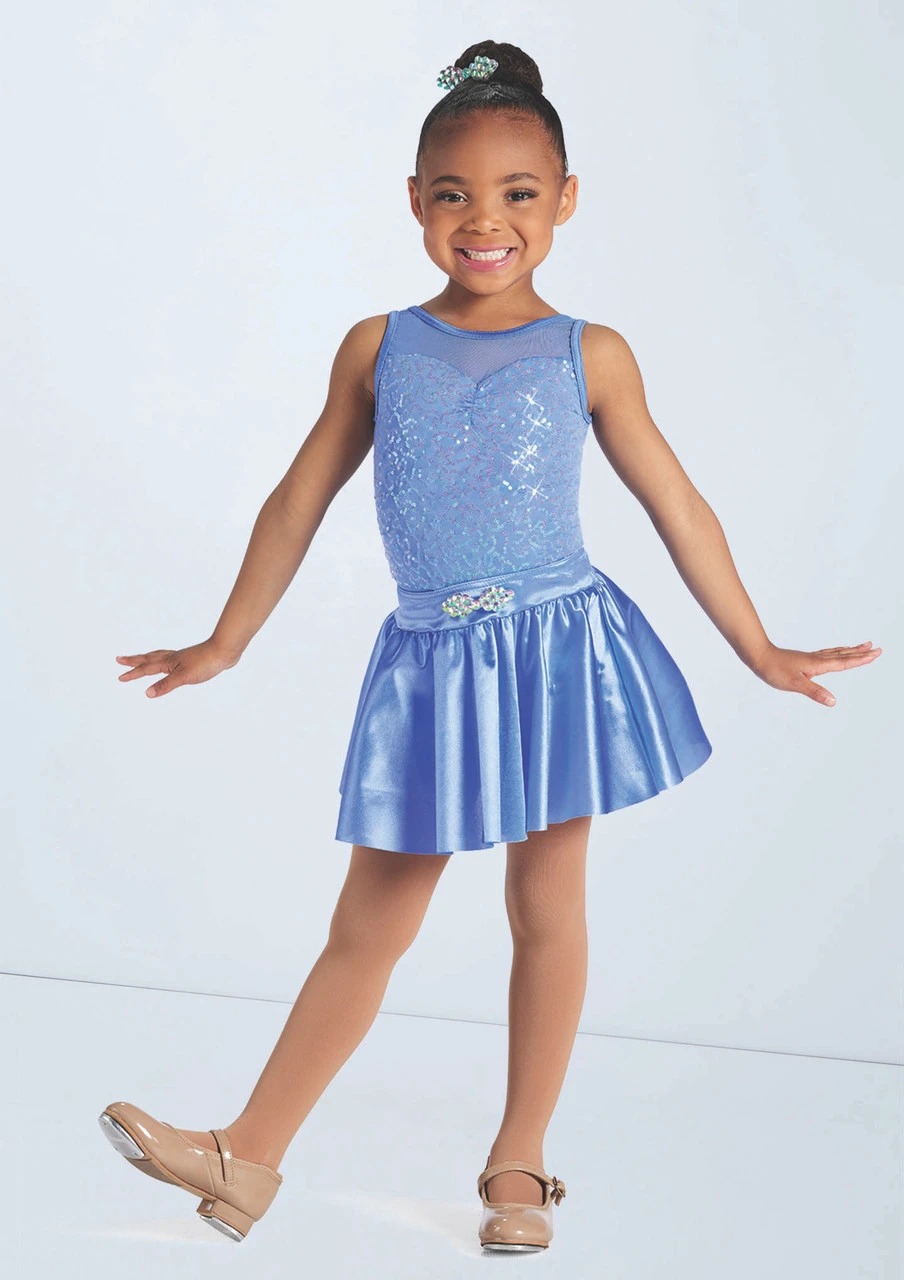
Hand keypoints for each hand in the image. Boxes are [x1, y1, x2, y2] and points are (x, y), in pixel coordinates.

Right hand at [114, 638, 240, 698]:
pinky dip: (165, 660)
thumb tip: (147, 693)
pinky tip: (171, 664)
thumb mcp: (184, 677)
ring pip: (159, 656)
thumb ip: (165, 685)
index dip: (133, 674)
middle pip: (148, 658)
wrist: (225, 651)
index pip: (146, 669)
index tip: (119, 677)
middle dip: (134, 661)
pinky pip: (171, 659)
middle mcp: (173, 658)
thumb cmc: (205, 663)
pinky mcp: (191, 660)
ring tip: (141, 658)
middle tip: (119, 659)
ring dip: (147, 658)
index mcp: (169, 662)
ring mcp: (182, 658)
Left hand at [751, 640, 881, 706]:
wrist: (758, 656)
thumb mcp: (794, 684)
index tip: (875, 654)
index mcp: (817, 664)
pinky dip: (836, 653)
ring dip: (850, 651)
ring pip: (836, 653)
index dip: (860, 660)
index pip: (844, 662)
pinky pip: (827, 654)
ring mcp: (810, 658)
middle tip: (876, 649)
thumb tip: (833, 701)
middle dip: (860, 653)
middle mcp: (816, 659)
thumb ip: (814, 692)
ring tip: (862, 647)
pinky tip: (835, 654)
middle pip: (843, 655)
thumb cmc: (774, 670)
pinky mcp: (804, 659)